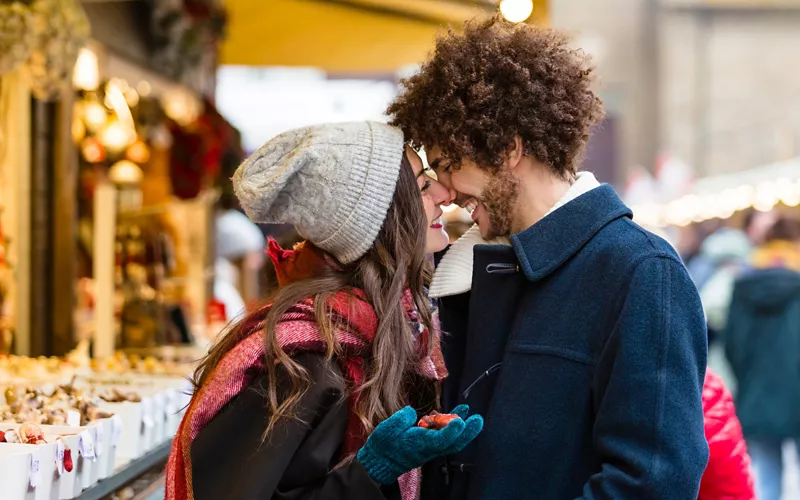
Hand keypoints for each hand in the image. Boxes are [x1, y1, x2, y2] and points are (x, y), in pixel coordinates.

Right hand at [356, 405, 482, 483]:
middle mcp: (428, 448)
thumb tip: (411, 412)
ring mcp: (431, 447)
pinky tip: (460, 413)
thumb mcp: (385, 430)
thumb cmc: (383, 445)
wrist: (381, 461)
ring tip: (472, 413)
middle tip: (478, 420)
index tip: (459, 421)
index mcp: (418, 444)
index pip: (438, 440)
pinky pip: (447, 436)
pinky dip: (454, 425)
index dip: (450, 431)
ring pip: (452, 440)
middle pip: (452, 443)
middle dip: (467, 432)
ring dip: (464, 429)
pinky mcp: (430, 444)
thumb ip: (399, 420)